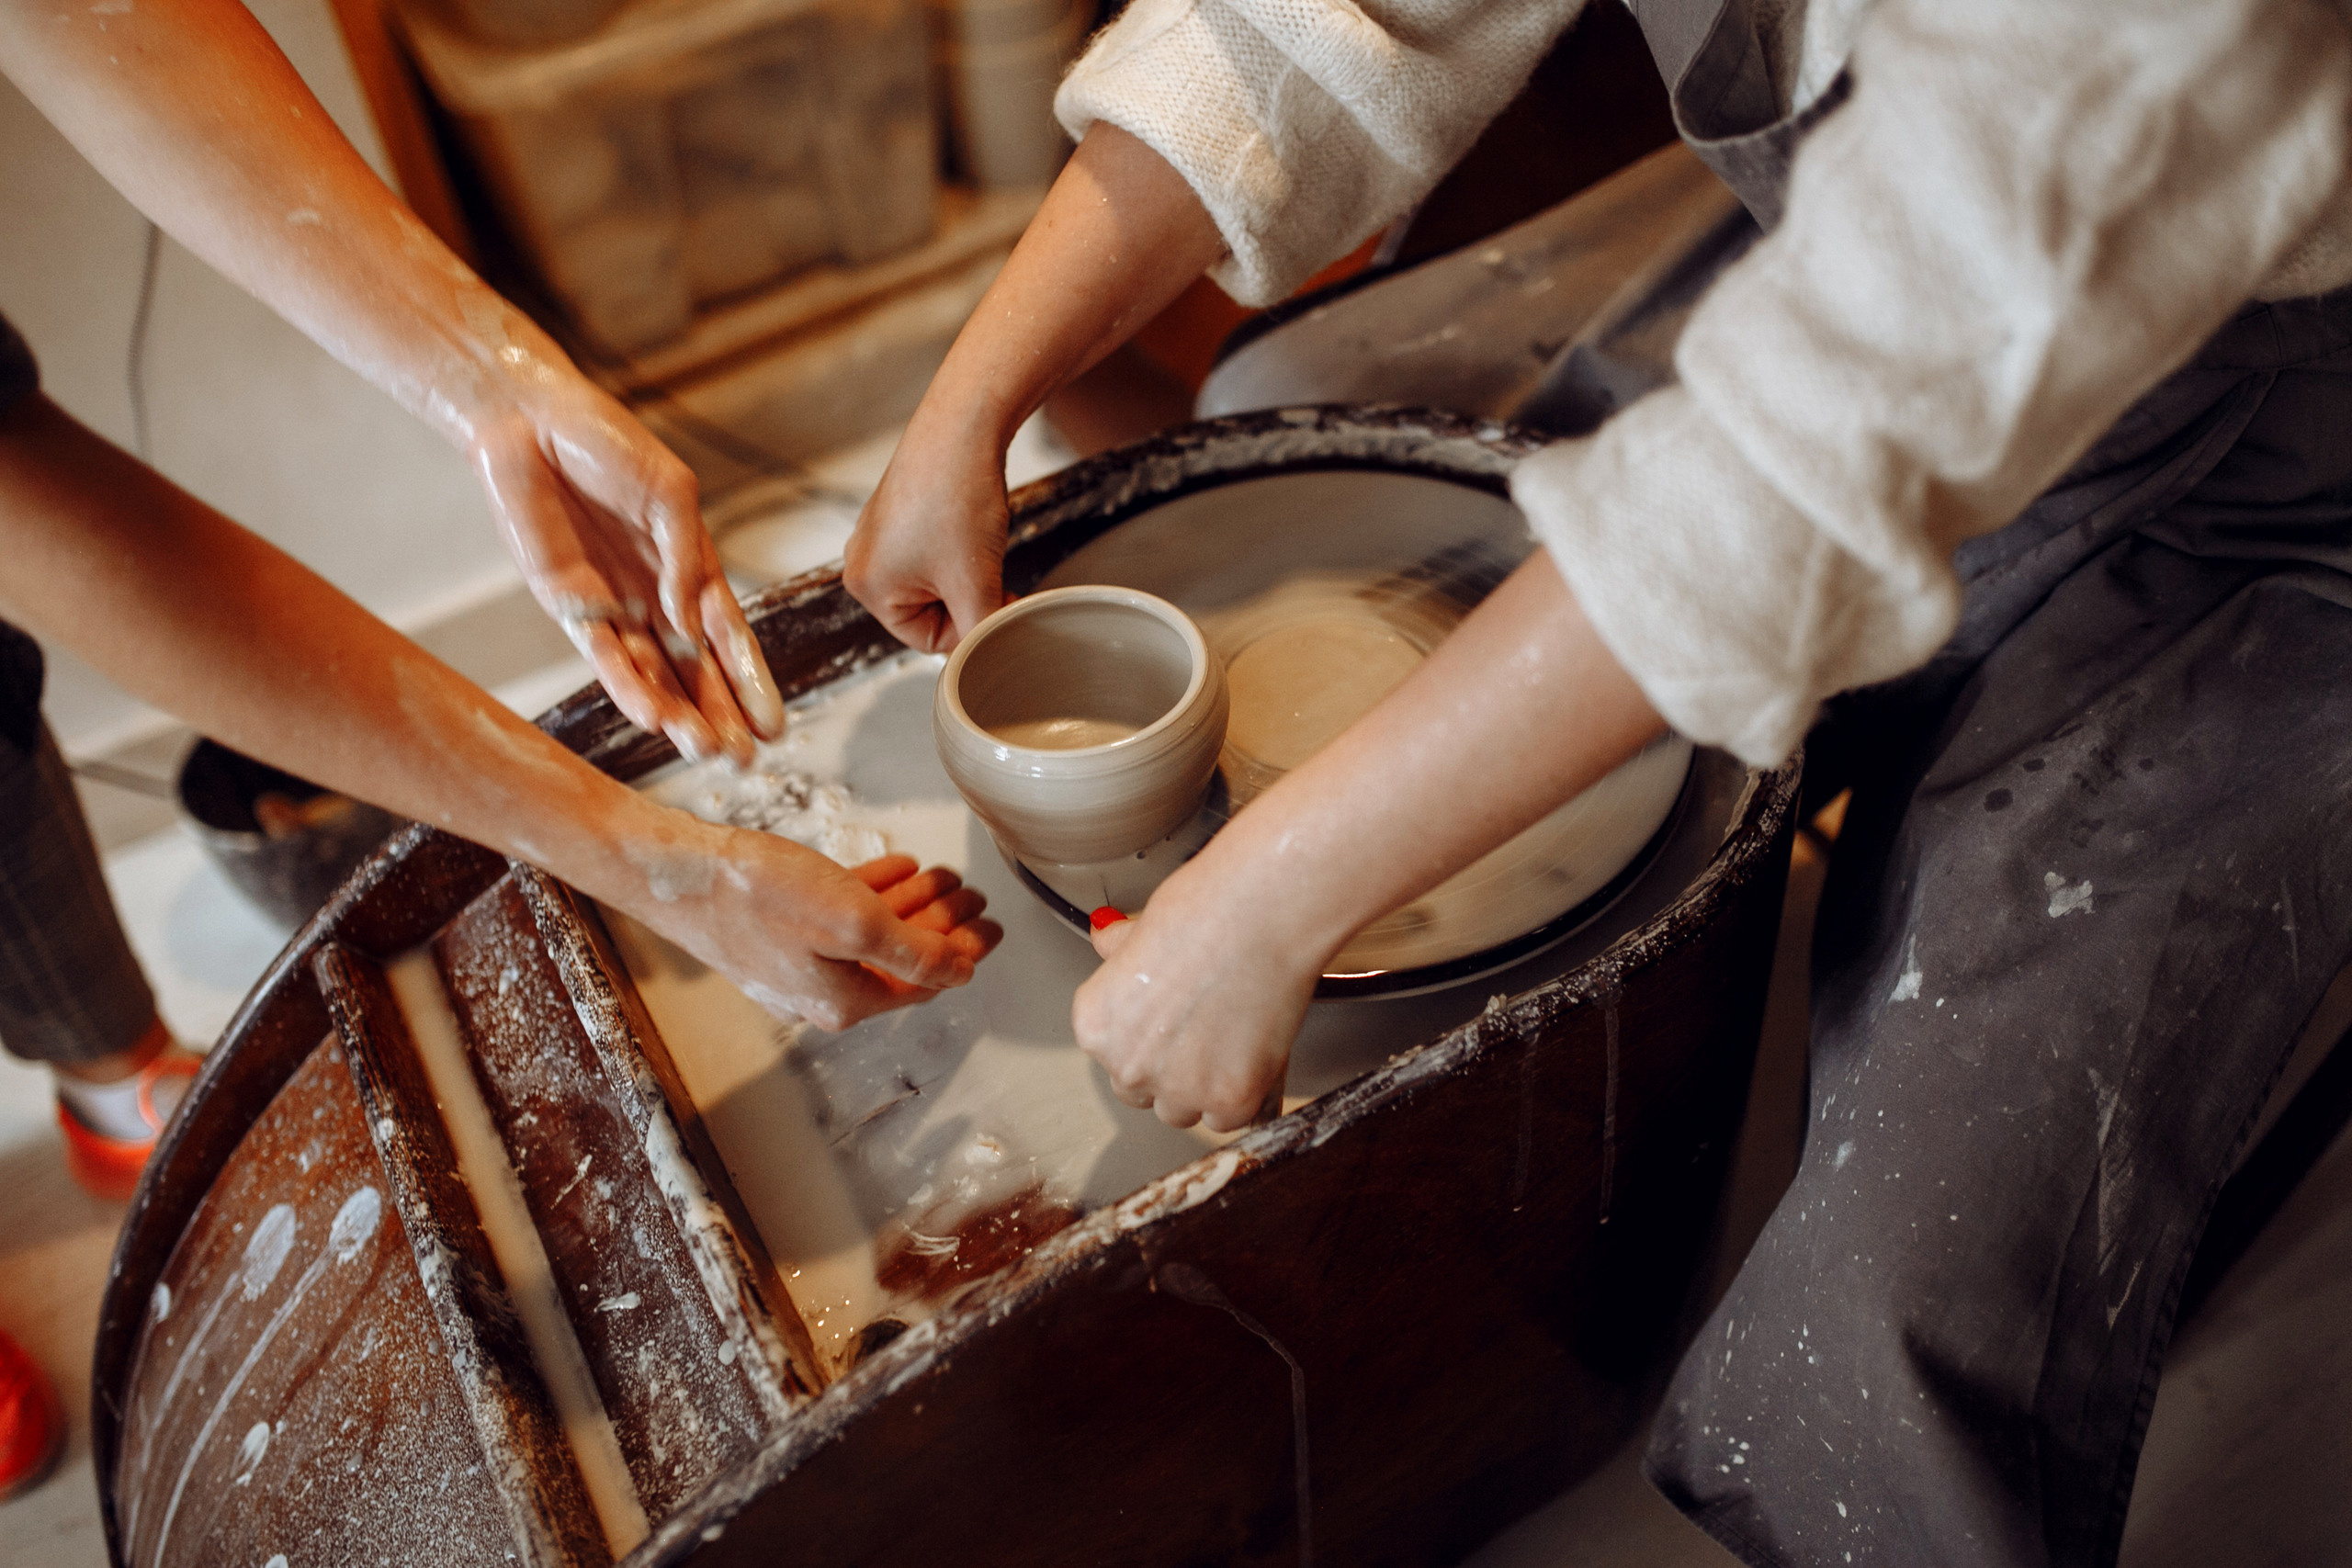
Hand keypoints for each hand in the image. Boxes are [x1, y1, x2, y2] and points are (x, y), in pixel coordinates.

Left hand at [468, 374, 786, 765]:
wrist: (529, 421)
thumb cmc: (606, 442)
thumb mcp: (671, 491)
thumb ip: (685, 558)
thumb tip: (692, 625)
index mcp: (689, 566)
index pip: (729, 636)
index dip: (751, 681)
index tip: (774, 727)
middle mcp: (655, 595)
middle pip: (695, 670)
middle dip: (722, 715)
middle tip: (744, 760)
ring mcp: (614, 606)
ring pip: (653, 676)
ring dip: (680, 715)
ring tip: (706, 750)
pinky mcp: (570, 607)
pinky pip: (604, 658)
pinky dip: (629, 690)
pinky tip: (654, 719)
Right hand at [624, 823, 1001, 1031]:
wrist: (677, 872)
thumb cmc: (755, 896)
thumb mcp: (854, 921)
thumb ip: (914, 951)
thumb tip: (960, 972)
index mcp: (844, 1001)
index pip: (924, 981)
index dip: (965, 951)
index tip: (993, 927)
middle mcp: (820, 991)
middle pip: (900, 958)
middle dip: (943, 925)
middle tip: (975, 897)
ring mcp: (795, 962)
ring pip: (871, 934)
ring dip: (912, 905)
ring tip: (946, 878)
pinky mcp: (775, 932)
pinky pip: (836, 917)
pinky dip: (871, 893)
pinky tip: (896, 869)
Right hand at [843, 413, 1012, 652]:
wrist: (962, 427)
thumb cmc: (958, 501)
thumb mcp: (974, 583)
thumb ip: (980, 634)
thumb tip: (989, 660)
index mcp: (867, 588)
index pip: (929, 641)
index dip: (970, 625)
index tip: (998, 598)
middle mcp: (861, 563)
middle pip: (932, 612)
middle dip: (967, 596)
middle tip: (990, 568)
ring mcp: (876, 536)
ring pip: (938, 582)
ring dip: (967, 572)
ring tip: (977, 538)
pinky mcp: (896, 514)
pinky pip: (934, 553)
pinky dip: (959, 547)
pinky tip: (969, 521)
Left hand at [1071, 865, 1322, 1130]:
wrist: (1261, 916)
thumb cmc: (1206, 910)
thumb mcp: (1142, 928)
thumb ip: (1120, 953)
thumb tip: (1106, 937)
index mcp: (1096, 1025)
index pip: (1110, 1055)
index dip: (1144, 1037)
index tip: (1167, 1021)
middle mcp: (1127, 1065)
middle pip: (1140, 1091)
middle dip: (1167, 1069)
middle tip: (1200, 1029)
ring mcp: (1178, 1088)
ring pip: (1183, 1111)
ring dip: (1201, 1088)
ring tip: (1228, 1039)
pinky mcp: (1229, 1099)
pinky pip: (1229, 1119)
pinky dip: (1242, 1095)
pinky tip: (1251, 1054)